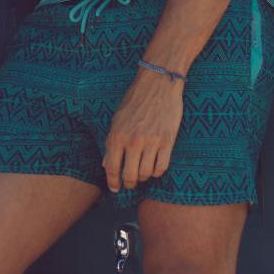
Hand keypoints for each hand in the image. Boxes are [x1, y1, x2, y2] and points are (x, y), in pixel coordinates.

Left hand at [101, 68, 183, 193]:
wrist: (158, 84)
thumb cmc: (135, 101)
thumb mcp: (117, 120)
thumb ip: (111, 143)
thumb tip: (105, 165)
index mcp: (117, 136)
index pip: (112, 168)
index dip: (113, 182)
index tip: (115, 189)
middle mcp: (132, 141)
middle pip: (130, 176)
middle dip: (129, 184)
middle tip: (130, 184)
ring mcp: (151, 142)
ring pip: (146, 174)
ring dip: (143, 177)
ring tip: (142, 172)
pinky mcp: (167, 141)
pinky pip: (161, 167)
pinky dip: (157, 171)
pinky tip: (154, 166)